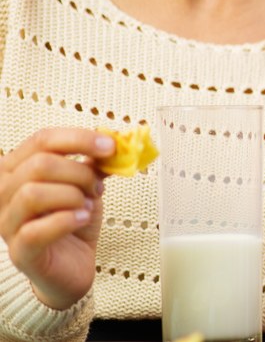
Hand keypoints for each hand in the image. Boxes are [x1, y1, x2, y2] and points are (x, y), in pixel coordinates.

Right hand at [0, 128, 110, 309]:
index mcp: (16, 170)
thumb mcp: (86, 185)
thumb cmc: (73, 221)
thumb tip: (115, 143)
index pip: (41, 140)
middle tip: (97, 187)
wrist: (74, 265)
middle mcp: (3, 194)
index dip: (79, 139)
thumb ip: (94, 163)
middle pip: (39, 165)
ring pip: (33, 194)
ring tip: (87, 206)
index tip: (110, 146)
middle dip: (79, 173)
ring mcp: (6, 224)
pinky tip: (81, 219)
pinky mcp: (19, 252)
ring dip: (72, 197)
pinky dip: (66, 220)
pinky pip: (35, 230)